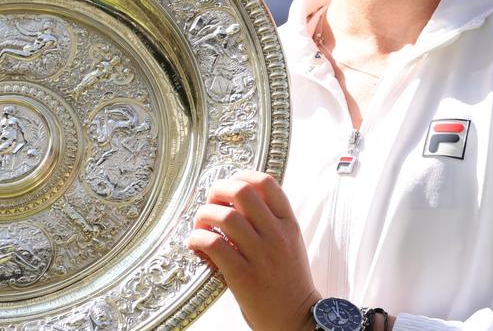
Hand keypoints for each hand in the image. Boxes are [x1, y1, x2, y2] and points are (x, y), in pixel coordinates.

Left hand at [186, 170, 319, 330]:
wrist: (296, 318)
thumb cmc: (289, 281)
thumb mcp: (290, 243)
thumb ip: (271, 220)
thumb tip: (238, 198)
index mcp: (288, 224)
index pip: (266, 183)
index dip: (241, 175)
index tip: (228, 184)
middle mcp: (276, 235)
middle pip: (242, 191)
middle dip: (218, 190)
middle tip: (210, 202)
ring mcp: (260, 255)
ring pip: (225, 216)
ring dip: (204, 215)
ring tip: (201, 226)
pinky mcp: (242, 276)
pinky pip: (214, 244)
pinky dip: (198, 239)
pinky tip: (196, 244)